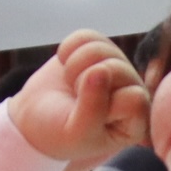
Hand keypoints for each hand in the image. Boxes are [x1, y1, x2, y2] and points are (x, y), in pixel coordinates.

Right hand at [9, 28, 146, 162]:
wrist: (34, 118)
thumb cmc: (59, 134)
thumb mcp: (78, 133)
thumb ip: (94, 108)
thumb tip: (101, 69)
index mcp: (136, 120)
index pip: (135, 98)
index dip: (107, 103)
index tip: (88, 118)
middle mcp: (132, 91)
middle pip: (117, 68)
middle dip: (86, 82)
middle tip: (75, 99)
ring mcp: (115, 68)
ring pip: (101, 49)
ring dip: (75, 66)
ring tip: (70, 84)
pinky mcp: (96, 49)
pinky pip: (86, 36)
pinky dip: (67, 50)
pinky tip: (65, 67)